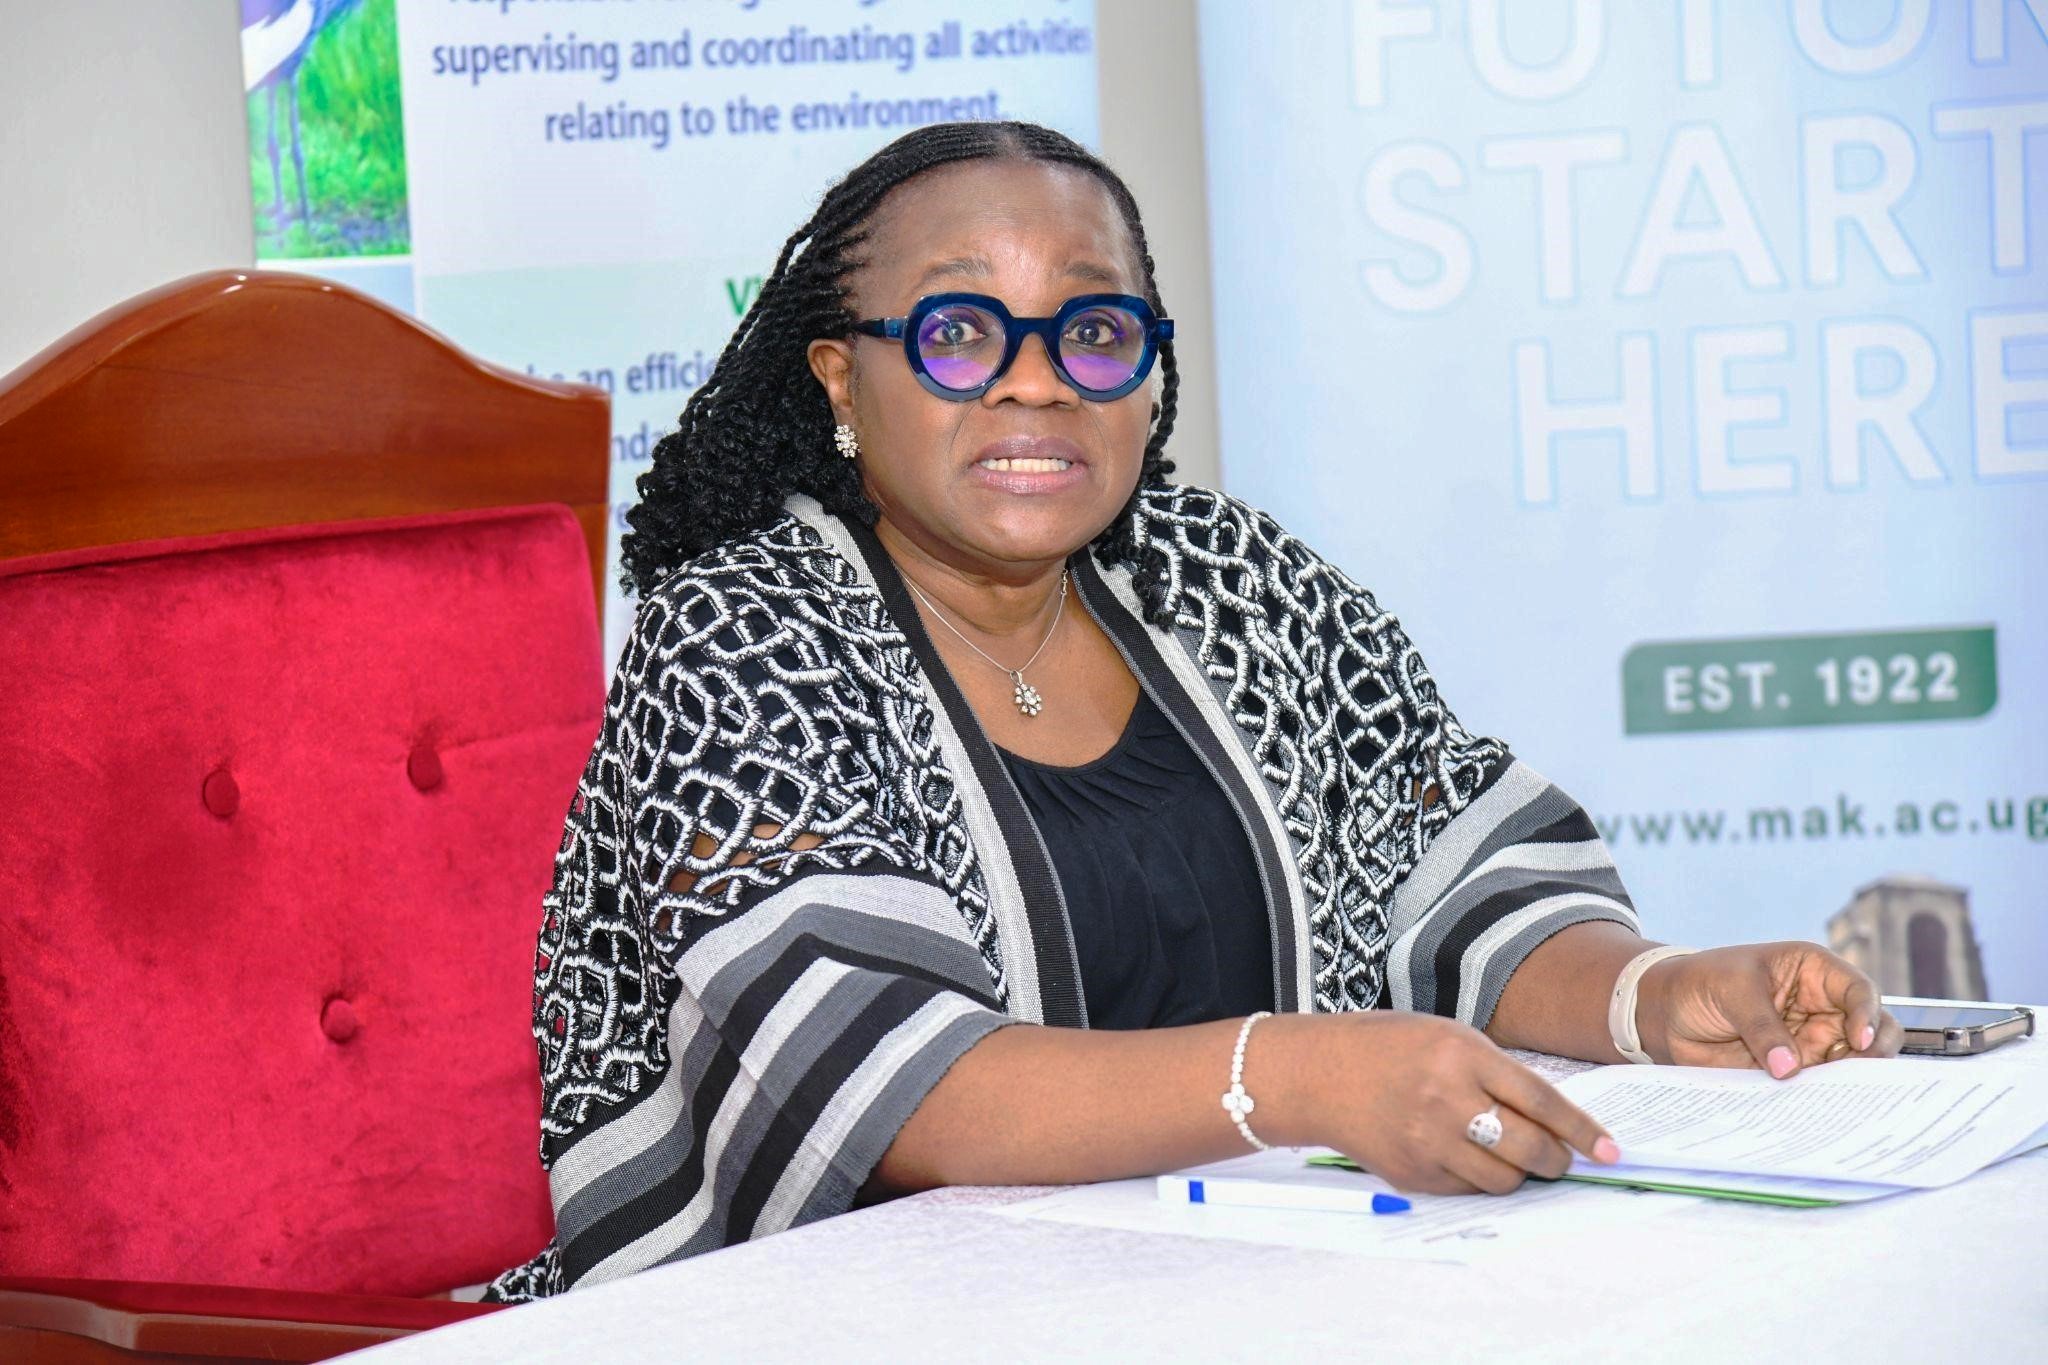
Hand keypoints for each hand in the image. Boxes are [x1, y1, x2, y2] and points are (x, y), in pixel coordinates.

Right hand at [1266, 1012, 1620, 1195]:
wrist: (1318, 1075)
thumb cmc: (1387, 1047)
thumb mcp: (1446, 1036)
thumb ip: (1495, 1072)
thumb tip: (1550, 1119)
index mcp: (1460, 1054)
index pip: (1539, 1099)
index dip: (1581, 1130)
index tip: (1609, 1150)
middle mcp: (1446, 1099)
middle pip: (1528, 1147)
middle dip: (1556, 1160)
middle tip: (1561, 1160)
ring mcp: (1427, 1141)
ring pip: (1503, 1179)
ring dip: (1519, 1174)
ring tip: (1512, 1158)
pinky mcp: (1412, 1174)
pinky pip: (1468, 1190)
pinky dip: (1479, 1179)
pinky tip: (1466, 1158)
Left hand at [1637, 941, 1904, 1076]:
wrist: (1666, 1013)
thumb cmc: (1700, 983)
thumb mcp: (1732, 990)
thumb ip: (1762, 1027)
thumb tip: (1790, 1068)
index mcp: (1813, 971)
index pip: (1858, 990)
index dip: (1867, 1015)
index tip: (1859, 1040)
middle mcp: (1821, 1007)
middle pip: (1871, 1031)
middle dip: (1875, 1052)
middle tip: (1863, 1075)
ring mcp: (1811, 1040)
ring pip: (1851, 1063)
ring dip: (1851, 1079)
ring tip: (1841, 1096)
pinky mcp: (1795, 1069)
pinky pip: (1819, 1085)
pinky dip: (1823, 1096)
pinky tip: (1818, 1108)